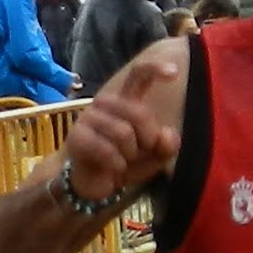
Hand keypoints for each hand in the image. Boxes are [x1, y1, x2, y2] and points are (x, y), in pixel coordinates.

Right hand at [62, 68, 178, 202]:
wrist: (97, 183)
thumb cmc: (127, 162)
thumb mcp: (155, 156)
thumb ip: (167, 145)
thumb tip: (166, 135)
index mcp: (126, 100)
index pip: (139, 76)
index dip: (155, 69)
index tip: (175, 73)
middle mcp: (106, 102)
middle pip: (139, 113)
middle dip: (148, 140)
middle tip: (140, 153)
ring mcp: (89, 117)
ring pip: (123, 133)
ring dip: (130, 155)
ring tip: (124, 160)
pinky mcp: (77, 135)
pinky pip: (107, 149)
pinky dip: (117, 164)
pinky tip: (115, 168)